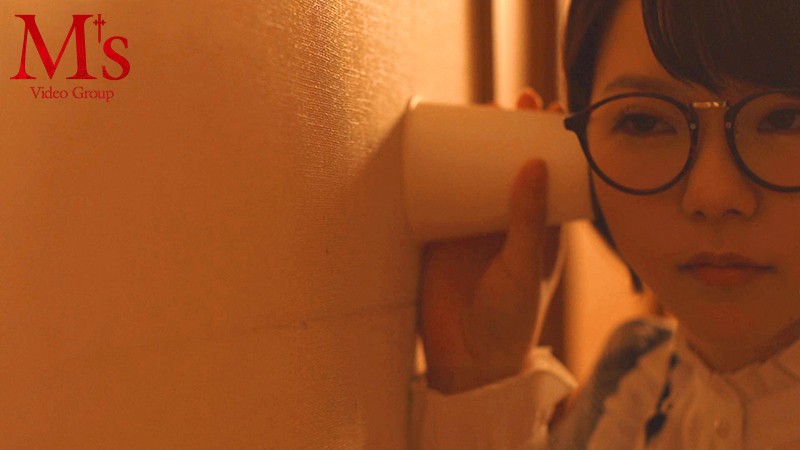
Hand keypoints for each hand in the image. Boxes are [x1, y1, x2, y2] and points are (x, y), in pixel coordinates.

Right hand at [418, 89, 563, 393]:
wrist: (467, 360)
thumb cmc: (510, 321)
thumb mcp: (524, 266)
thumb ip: (528, 220)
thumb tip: (536, 164)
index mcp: (540, 230)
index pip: (551, 176)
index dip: (553, 142)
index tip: (553, 109)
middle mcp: (507, 223)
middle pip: (511, 166)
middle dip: (513, 132)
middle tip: (515, 99)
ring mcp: (473, 227)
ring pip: (476, 175)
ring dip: (479, 144)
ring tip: (481, 109)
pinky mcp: (441, 235)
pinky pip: (441, 194)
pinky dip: (440, 170)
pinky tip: (437, 144)